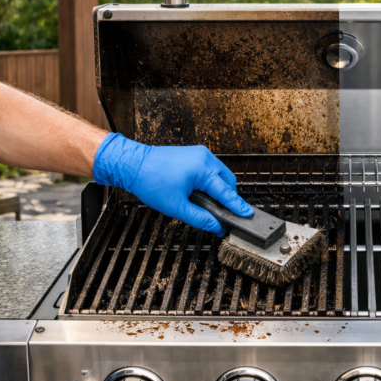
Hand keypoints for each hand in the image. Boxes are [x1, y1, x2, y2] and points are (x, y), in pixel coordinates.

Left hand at [93, 133, 252, 235]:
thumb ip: (199, 218)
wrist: (133, 164)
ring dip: (218, 189)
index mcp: (202, 169)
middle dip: (227, 197)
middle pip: (228, 182)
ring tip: (206, 202)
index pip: (226, 192)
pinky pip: (211, 169)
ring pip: (220, 175)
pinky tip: (200, 191)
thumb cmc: (150, 181)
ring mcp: (201, 153)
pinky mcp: (195, 153)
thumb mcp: (176, 206)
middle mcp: (205, 157)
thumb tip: (216, 226)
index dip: (237, 206)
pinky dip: (211, 181)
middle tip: (220, 213)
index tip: (248, 214)